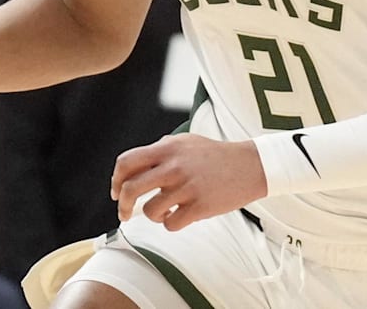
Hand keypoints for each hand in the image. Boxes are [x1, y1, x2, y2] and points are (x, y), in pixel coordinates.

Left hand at [111, 134, 266, 231]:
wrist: (250, 165)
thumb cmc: (215, 155)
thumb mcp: (185, 142)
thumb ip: (160, 150)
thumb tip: (134, 167)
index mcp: (167, 148)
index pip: (126, 162)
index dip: (116, 179)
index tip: (117, 191)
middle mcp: (174, 166)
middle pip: (130, 189)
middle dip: (123, 206)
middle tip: (125, 213)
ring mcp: (187, 187)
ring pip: (150, 211)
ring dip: (154, 215)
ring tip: (165, 211)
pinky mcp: (200, 206)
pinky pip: (171, 224)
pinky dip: (171, 223)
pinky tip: (180, 215)